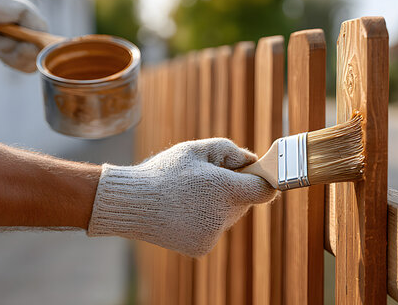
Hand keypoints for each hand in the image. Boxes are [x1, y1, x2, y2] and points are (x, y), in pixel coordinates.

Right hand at [87, 138, 276, 256]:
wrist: (132, 203)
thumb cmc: (164, 172)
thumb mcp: (197, 149)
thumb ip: (230, 151)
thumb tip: (251, 160)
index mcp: (225, 189)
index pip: (264, 190)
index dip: (264, 180)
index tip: (258, 174)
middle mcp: (223, 215)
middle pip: (245, 202)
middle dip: (234, 190)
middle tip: (208, 179)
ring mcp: (212, 234)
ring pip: (229, 217)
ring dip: (219, 206)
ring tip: (191, 195)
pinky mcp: (202, 248)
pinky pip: (214, 230)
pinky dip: (205, 221)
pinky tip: (184, 212)